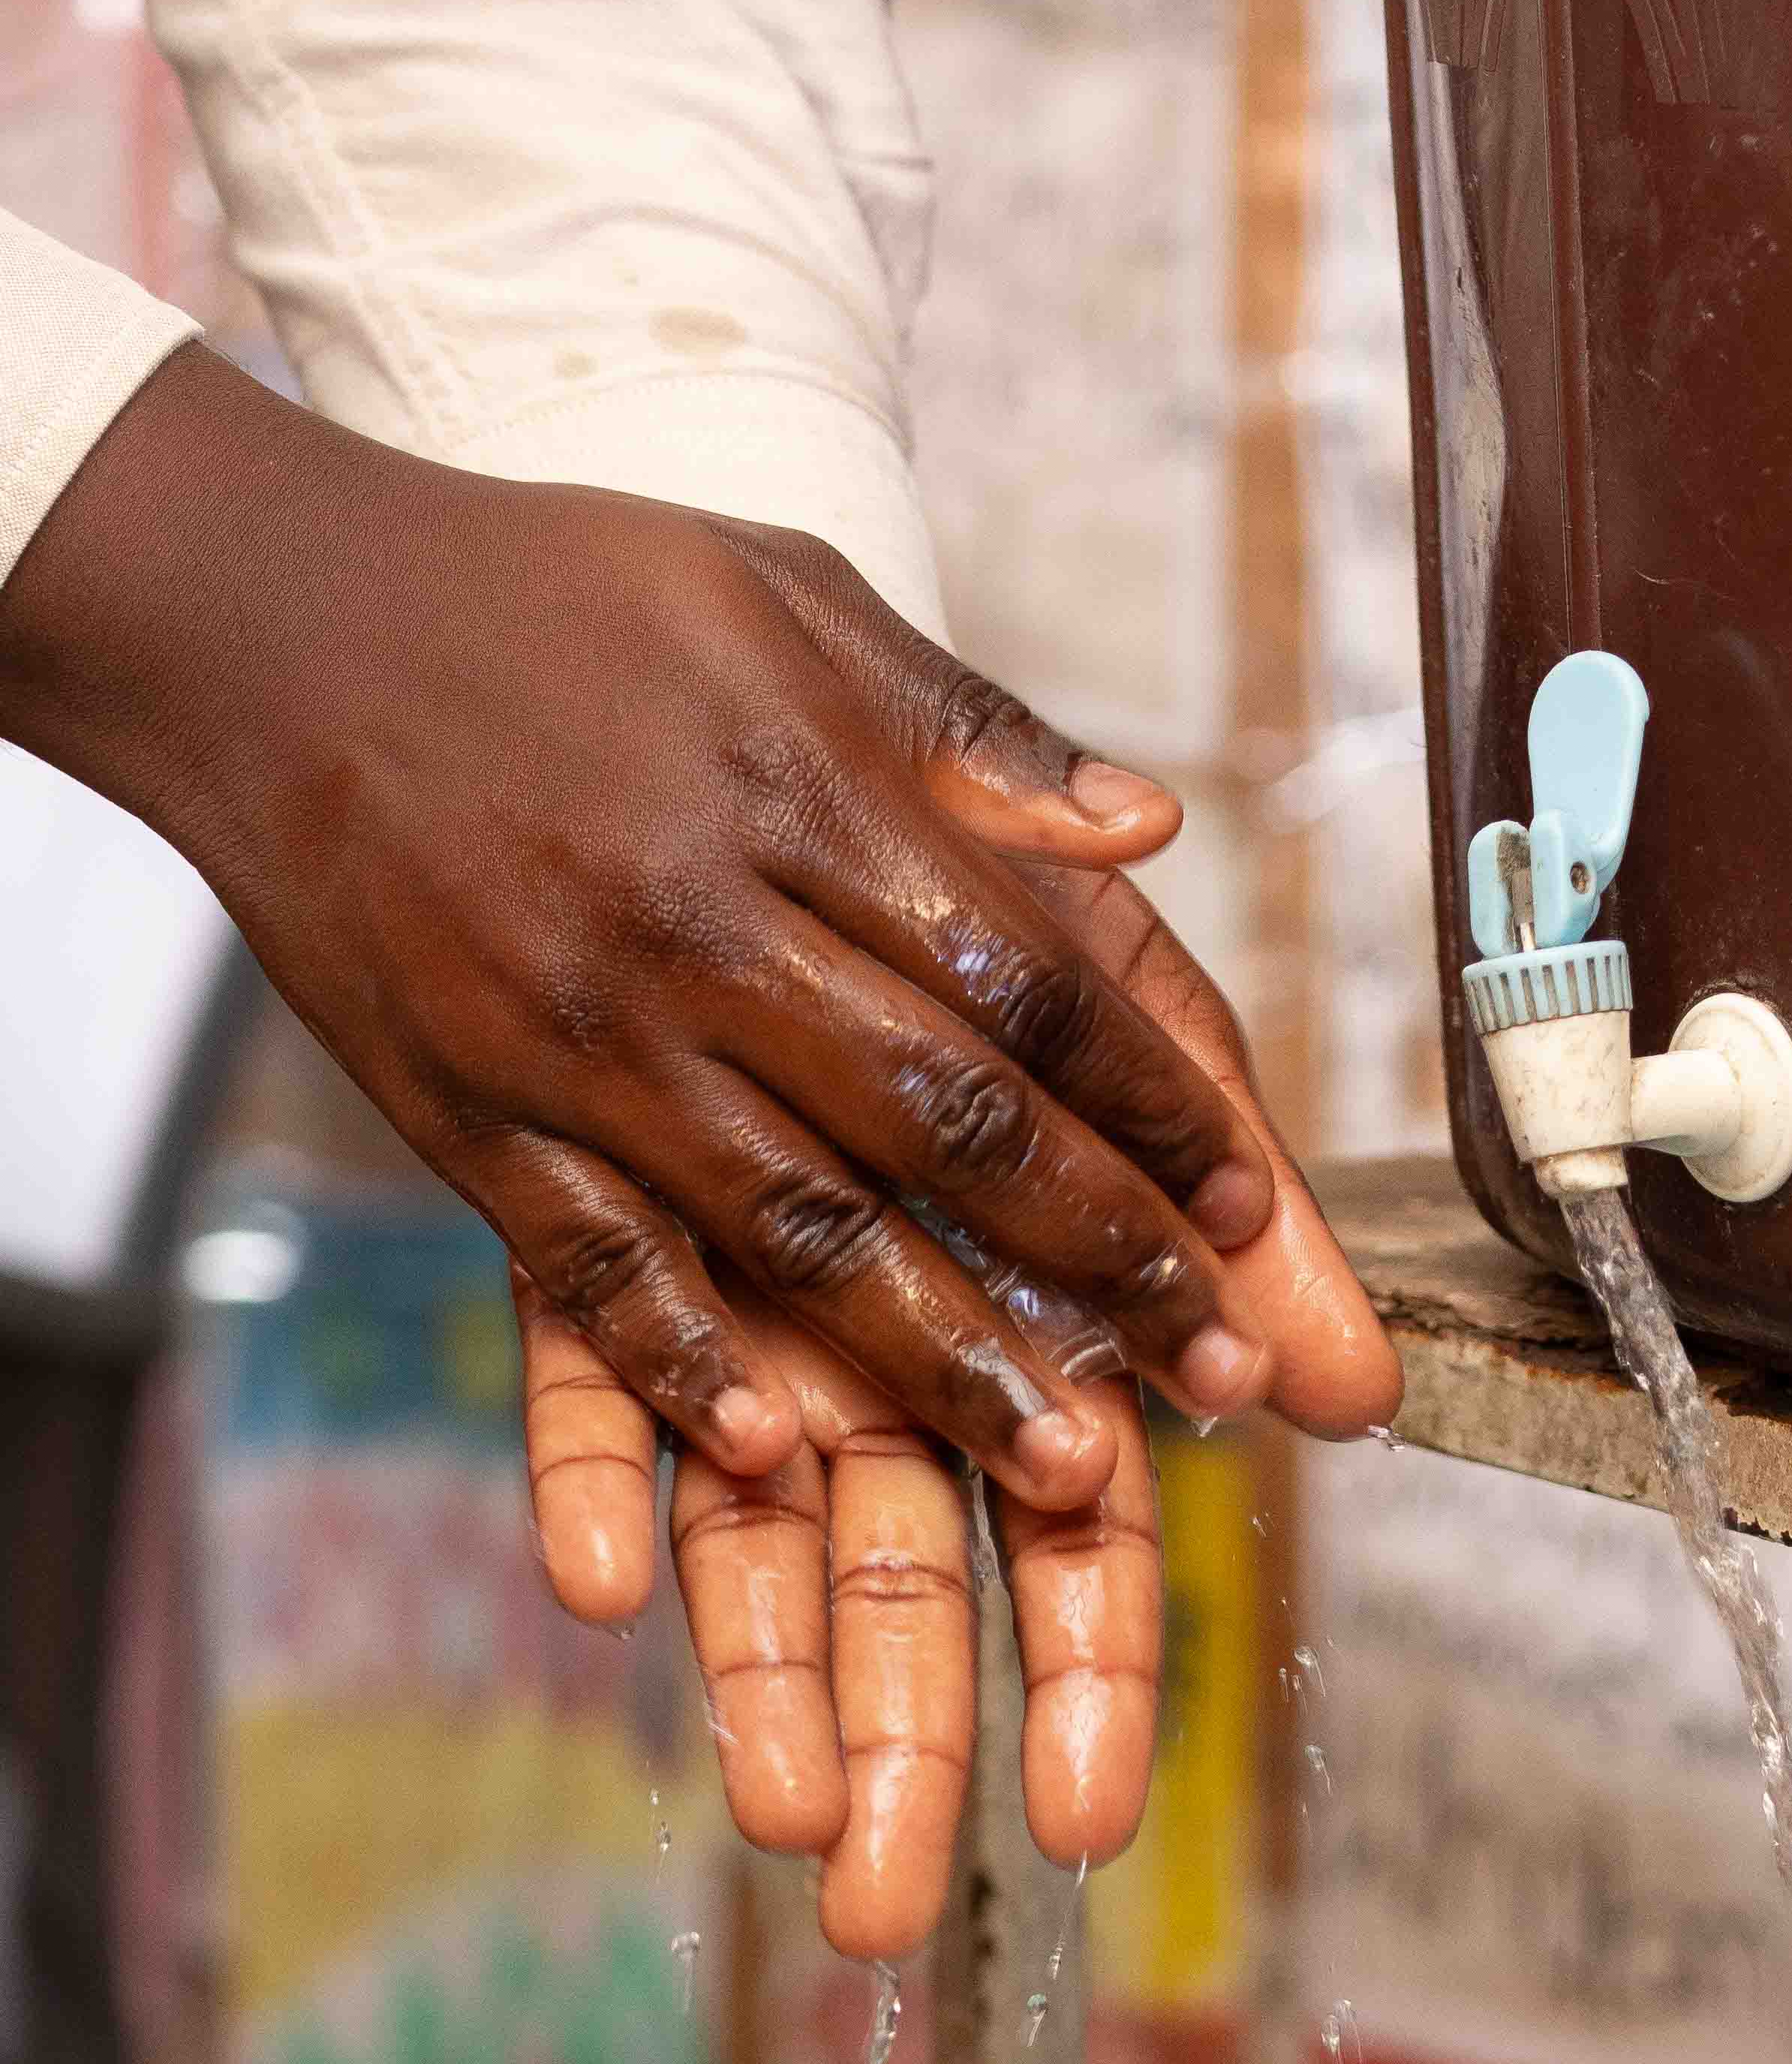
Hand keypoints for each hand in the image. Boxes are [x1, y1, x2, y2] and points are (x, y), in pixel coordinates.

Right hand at [0, 346, 1288, 1504]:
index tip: (1251, 1204)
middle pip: (953, 1125)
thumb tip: (1151, 828)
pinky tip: (773, 1461)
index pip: (1036, 980)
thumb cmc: (561, 596)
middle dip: (1110, 1260)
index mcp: (807, 793)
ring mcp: (580, 1032)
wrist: (269, 619)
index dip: (1159, 1104)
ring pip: (801, 1227)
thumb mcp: (786, 592)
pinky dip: (681, 1367)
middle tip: (1228, 1374)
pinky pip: (588, 1268)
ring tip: (1073, 1471)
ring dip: (950, 1361)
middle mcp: (706, 927)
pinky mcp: (465, 1109)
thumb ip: (970, 728)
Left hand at [522, 799, 1401, 1949]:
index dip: (1087, 1672)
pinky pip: (590, 1382)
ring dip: (758, 1679)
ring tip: (776, 1820)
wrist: (720, 765)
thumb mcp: (1129, 1044)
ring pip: (752, 1540)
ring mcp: (741, 1316)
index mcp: (1027, 1323)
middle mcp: (888, 1348)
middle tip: (891, 1909)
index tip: (1088, 1818)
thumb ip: (1233, 1213)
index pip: (1076, 1535)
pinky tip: (600, 1576)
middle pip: (913, 1580)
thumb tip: (1359, 1393)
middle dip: (911, 1745)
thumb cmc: (963, 927)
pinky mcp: (592, 1251)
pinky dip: (597, 1474)